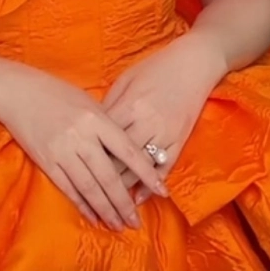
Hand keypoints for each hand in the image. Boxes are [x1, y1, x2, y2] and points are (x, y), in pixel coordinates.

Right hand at [0, 62, 170, 231]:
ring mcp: (62, 151)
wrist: (18, 92)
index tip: (163, 191)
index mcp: (96, 119)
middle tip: (136, 222)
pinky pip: (68, 188)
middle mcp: (81, 137)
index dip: (147, 174)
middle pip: (109, 177)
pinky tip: (94, 217)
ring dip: (106, 210)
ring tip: (118, 226)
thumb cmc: (56, 93)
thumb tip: (128, 152)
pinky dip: (82, 205)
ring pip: (89, 188)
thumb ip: (107, 125)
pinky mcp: (46, 161)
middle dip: (124, 203)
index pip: (128, 151)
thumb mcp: (88, 102)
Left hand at [101, 32, 225, 202]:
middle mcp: (146, 122)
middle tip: (88, 197)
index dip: (89, 157)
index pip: (104, 139)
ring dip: (124, 189)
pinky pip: (164, 168)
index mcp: (129, 105)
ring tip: (110, 206)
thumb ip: (109, 105)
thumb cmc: (156, 67)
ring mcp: (165, 133)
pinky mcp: (180, 140)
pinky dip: (150, 185)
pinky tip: (139, 198)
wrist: (194, 63)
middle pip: (119, 158)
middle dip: (102, 181)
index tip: (75, 172)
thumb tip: (91, 130)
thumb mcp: (126, 80)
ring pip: (139, 168)